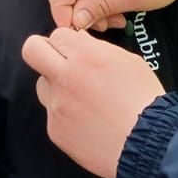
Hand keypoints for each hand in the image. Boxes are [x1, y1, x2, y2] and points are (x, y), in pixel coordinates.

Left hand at [22, 28, 164, 177]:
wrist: (146, 142)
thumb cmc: (144, 100)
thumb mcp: (129, 62)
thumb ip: (98, 50)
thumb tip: (80, 45)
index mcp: (86, 56)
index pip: (57, 34)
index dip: (67, 42)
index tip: (75, 51)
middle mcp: (65, 77)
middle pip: (31, 50)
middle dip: (43, 52)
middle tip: (59, 63)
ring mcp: (57, 105)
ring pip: (42, 86)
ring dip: (56, 87)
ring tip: (82, 100)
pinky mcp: (55, 130)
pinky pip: (53, 114)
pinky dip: (66, 116)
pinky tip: (88, 122)